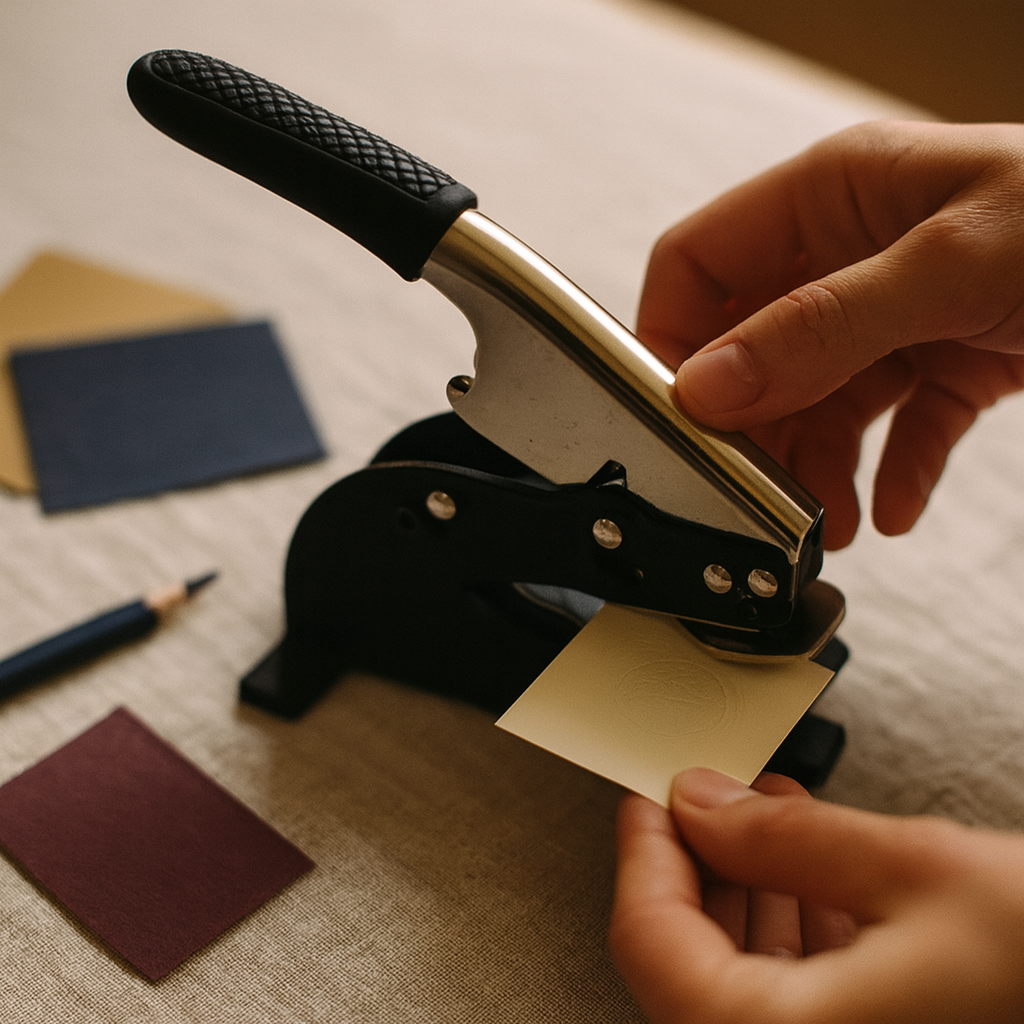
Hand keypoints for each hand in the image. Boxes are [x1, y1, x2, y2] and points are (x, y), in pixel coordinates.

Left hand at [610, 768, 1023, 1023]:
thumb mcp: (917, 873)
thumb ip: (784, 838)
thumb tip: (697, 802)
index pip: (651, 944)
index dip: (641, 854)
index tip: (646, 794)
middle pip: (688, 966)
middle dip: (696, 867)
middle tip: (705, 797)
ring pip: (741, 984)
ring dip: (743, 893)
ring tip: (760, 818)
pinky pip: (799, 1001)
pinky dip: (793, 931)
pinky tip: (815, 874)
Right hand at [637, 121, 1023, 546]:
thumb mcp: (951, 266)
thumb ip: (822, 326)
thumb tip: (709, 384)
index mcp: (832, 197)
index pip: (699, 265)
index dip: (671, 339)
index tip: (674, 418)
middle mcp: (853, 255)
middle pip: (752, 347)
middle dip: (749, 424)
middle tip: (750, 487)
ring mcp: (899, 311)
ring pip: (817, 399)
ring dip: (813, 466)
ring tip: (820, 522)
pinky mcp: (949, 361)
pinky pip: (893, 426)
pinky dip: (887, 472)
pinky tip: (888, 510)